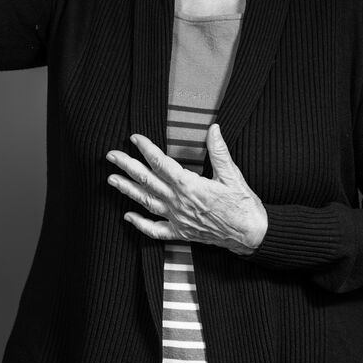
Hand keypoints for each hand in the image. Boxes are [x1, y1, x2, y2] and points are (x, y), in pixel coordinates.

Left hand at [106, 125, 267, 256]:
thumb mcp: (232, 174)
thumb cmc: (243, 204)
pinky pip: (155, 230)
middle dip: (127, 166)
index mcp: (190, 185)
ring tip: (112, 180)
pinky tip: (127, 217)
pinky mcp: (181, 233)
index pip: (161, 163)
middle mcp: (179, 202)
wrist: (251, 234)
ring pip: (146, 203)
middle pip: (147, 181)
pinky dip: (140, 224)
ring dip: (127, 190)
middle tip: (111, 156)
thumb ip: (219, 151)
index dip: (146, 149)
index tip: (134, 138)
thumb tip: (213, 128)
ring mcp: (178, 219)